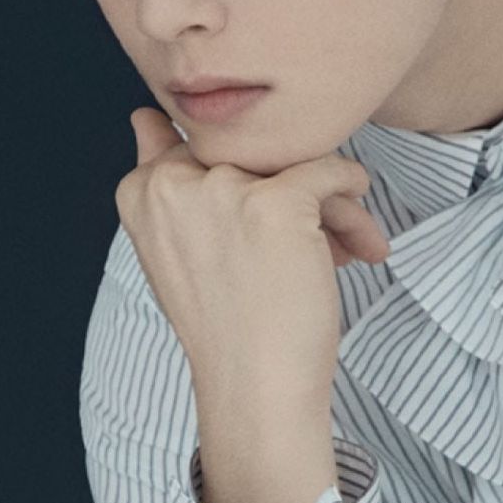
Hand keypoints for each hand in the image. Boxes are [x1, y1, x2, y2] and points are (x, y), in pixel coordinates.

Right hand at [116, 107, 389, 402]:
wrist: (255, 386)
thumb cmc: (227, 324)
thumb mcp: (175, 245)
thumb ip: (162, 178)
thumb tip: (143, 115)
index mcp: (140, 192)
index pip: (193, 143)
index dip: (239, 179)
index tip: (257, 220)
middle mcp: (172, 183)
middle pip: (253, 153)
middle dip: (290, 190)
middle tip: (319, 237)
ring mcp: (223, 190)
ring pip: (295, 164)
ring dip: (328, 206)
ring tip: (344, 250)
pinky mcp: (276, 202)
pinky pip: (331, 172)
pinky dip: (352, 197)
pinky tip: (362, 238)